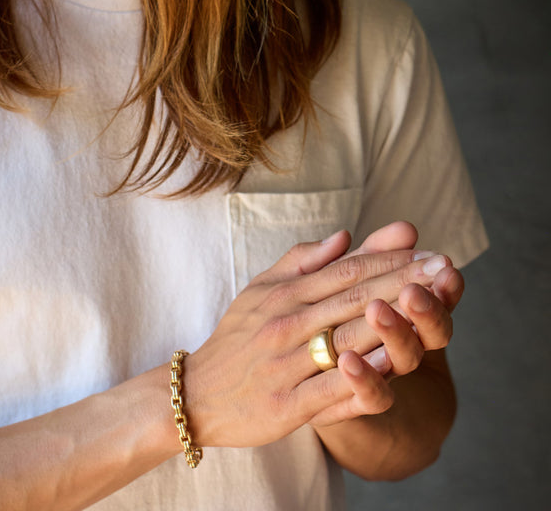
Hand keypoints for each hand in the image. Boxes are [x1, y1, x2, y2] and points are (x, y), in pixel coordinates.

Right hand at [184, 222, 446, 448]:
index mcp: (284, 295)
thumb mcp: (259, 289)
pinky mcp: (286, 405)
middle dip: (404, 281)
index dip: (387, 259)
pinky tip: (394, 366)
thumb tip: (344, 235)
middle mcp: (287, 324)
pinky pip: (331, 389)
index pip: (345, 270)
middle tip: (444, 267)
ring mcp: (287, 365)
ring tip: (433, 306)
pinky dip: (362, 377)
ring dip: (395, 322)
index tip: (424, 250)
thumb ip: (301, 260)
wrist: (197, 393)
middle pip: (355, 299)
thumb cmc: (235, 338)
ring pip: (349, 338)